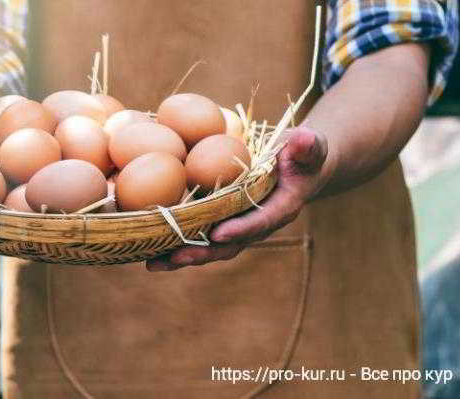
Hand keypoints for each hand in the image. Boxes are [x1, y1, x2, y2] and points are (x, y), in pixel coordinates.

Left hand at [147, 126, 329, 270]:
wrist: (297, 169)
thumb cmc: (303, 156)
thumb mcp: (311, 148)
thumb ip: (309, 146)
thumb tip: (304, 138)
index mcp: (281, 208)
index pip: (261, 221)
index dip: (241, 228)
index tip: (219, 233)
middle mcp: (258, 225)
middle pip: (230, 244)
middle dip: (202, 252)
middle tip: (175, 257)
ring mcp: (239, 226)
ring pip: (211, 247)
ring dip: (182, 256)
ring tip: (153, 263)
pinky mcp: (224, 222)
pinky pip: (201, 236)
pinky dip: (176, 242)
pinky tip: (149, 247)